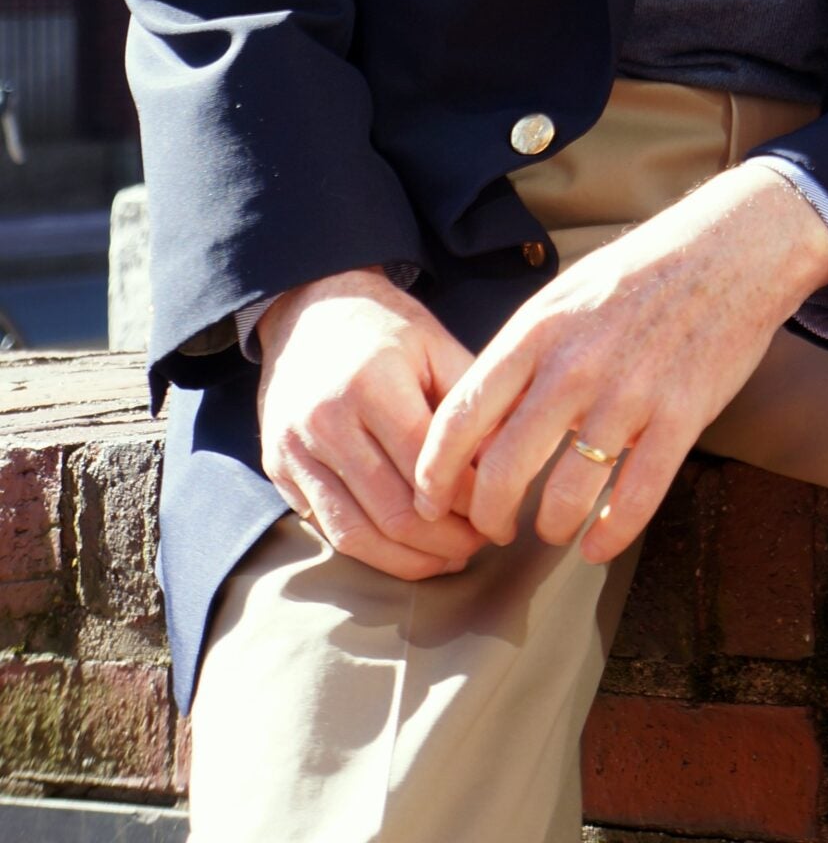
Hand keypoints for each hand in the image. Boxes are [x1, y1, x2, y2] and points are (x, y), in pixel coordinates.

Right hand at [257, 267, 487, 580]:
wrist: (310, 309)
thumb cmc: (387, 329)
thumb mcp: (436, 346)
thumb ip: (470, 403)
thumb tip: (507, 462)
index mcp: (372, 384)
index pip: (425, 467)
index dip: (467, 502)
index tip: (500, 516)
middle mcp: (326, 421)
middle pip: (392, 510)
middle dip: (444, 541)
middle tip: (480, 545)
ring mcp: (295, 450)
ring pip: (355, 534)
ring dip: (408, 560)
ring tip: (448, 558)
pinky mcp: (278, 470)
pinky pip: (327, 528)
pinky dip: (369, 549)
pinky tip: (405, 550)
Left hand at [413, 164, 827, 565]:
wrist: (728, 251)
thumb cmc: (639, 275)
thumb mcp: (563, 297)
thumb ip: (521, 355)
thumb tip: (479, 422)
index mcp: (537, 331)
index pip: (462, 415)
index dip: (436, 470)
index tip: (430, 498)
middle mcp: (574, 366)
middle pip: (504, 468)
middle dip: (489, 515)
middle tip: (492, 529)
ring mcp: (629, 394)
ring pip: (567, 494)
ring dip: (551, 527)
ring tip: (552, 530)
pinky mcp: (680, 417)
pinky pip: (635, 499)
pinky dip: (610, 536)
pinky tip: (599, 544)